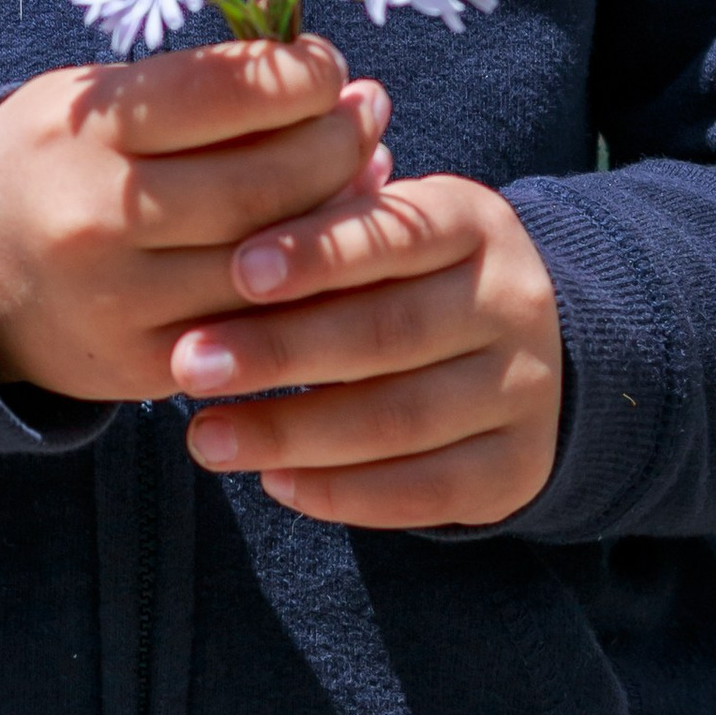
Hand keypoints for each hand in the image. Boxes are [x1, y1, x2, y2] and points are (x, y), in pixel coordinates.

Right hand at [0, 39, 390, 401]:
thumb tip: (332, 89)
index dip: (299, 75)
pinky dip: (312, 288)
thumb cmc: (55, 158)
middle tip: (368, 112)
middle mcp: (99, 219)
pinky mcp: (146, 366)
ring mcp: (123, 303)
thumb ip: (202, 91)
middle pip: (262, 184)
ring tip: (368, 169)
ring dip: (343, 215)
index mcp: (85, 134)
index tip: (328, 65)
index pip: (220, 93)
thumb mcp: (96, 100)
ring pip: (272, 265)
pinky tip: (335, 248)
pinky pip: (257, 330)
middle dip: (337, 142)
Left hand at [168, 171, 562, 528]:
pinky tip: (274, 482)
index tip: (236, 270)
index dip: (317, 253)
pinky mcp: (518, 468)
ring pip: (401, 419)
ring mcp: (525, 389)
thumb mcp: (378, 233)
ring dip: (292, 433)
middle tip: (190, 364)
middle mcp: (513, 301)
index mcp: (475, 223)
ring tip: (205, 437)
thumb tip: (221, 244)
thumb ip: (318, 233)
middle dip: (280, 351)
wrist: (521, 351)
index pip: (396, 234)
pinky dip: (343, 491)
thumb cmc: (402, 277)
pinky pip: (426, 491)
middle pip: (391, 332)